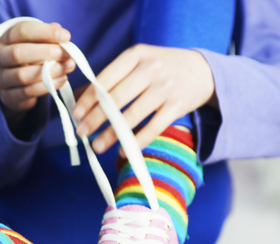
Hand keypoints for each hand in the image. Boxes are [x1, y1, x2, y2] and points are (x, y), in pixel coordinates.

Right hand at [0, 22, 76, 113]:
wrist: (13, 86)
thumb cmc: (28, 59)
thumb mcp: (35, 43)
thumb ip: (47, 38)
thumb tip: (62, 35)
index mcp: (3, 39)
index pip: (21, 31)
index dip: (45, 32)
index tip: (66, 36)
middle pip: (17, 53)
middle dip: (46, 52)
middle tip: (67, 54)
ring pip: (22, 75)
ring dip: (48, 71)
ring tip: (67, 67)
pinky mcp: (8, 96)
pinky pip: (27, 92)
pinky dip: (47, 86)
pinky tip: (61, 80)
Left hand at [72, 44, 215, 154]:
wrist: (203, 70)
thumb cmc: (162, 68)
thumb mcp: (140, 61)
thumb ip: (115, 76)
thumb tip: (82, 100)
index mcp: (136, 55)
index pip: (106, 78)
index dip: (89, 98)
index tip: (77, 114)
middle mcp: (151, 69)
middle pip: (116, 98)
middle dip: (95, 118)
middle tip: (81, 133)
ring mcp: (166, 88)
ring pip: (132, 116)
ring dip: (112, 135)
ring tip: (97, 147)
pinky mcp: (177, 106)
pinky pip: (153, 128)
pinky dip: (136, 142)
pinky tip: (123, 151)